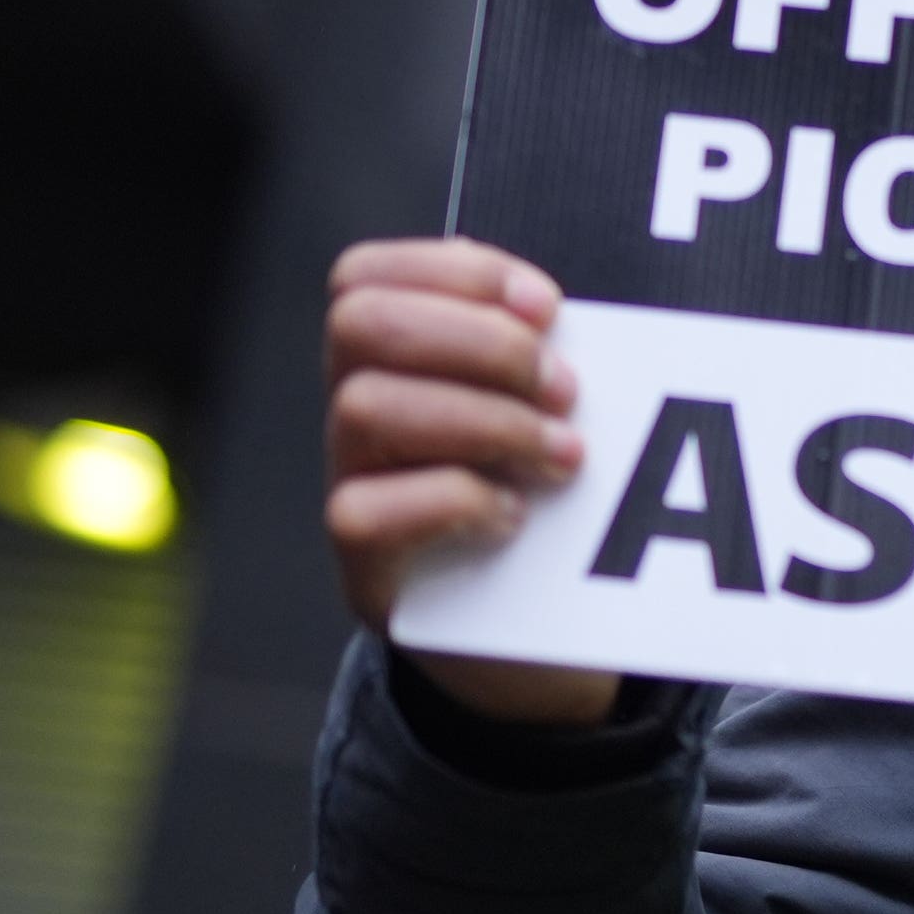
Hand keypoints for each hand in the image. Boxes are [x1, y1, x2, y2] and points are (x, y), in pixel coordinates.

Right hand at [324, 237, 618, 725]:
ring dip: (488, 420)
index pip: (366, 275)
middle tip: (565, 389)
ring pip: (366, 407)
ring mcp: (348, 485)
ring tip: (565, 456)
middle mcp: (353, 415)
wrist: (536, 640)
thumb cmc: (549, 502)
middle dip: (481, 341)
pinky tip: (515, 516)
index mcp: (392, 361)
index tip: (550, 306)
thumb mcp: (543, 416)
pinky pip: (367, 510)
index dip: (459, 273)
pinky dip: (457, 500)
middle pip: (362, 324)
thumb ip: (538, 356)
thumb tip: (561, 316)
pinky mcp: (362, 565)